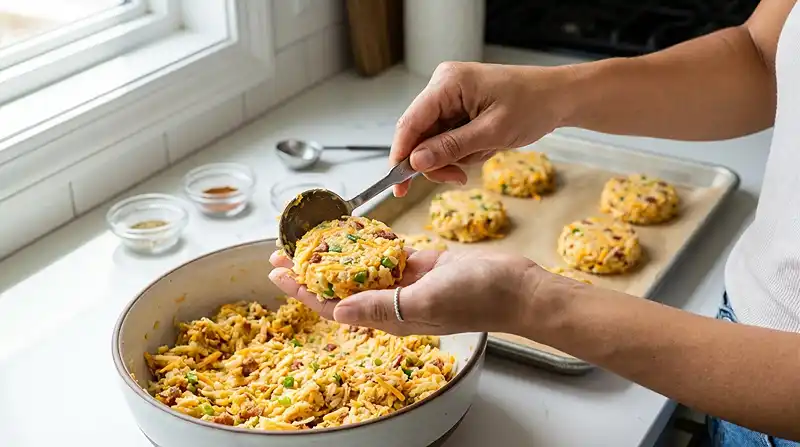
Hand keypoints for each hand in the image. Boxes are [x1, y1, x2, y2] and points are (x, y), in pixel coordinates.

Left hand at [268, 248, 539, 335]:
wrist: (513, 287)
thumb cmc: (474, 298)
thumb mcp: (423, 304)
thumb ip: (380, 307)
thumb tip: (335, 312)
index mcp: (389, 317)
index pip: (333, 305)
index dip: (303, 291)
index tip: (278, 273)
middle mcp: (391, 301)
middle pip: (339, 286)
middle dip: (308, 270)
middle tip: (281, 251)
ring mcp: (406, 282)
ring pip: (359, 269)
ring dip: (333, 255)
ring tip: (308, 239)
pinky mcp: (421, 264)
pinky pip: (386, 254)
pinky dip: (367, 243)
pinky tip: (349, 232)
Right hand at [391, 61, 575, 195]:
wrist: (558, 97)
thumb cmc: (532, 105)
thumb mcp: (492, 132)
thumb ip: (452, 147)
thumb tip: (416, 162)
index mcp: (447, 83)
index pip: (410, 122)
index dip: (401, 155)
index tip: (397, 184)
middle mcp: (442, 86)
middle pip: (418, 135)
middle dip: (437, 160)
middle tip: (458, 178)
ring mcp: (449, 97)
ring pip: (432, 141)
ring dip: (455, 157)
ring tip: (484, 152)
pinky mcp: (457, 108)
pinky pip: (447, 138)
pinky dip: (463, 151)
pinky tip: (485, 146)